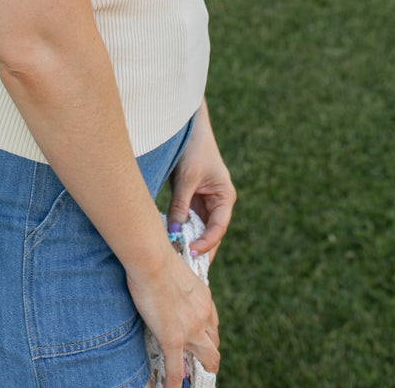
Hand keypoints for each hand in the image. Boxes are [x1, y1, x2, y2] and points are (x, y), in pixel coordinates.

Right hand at [127, 244, 219, 387]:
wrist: (152, 260)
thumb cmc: (156, 256)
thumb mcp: (173, 269)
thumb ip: (175, 282)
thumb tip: (163, 280)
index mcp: (203, 298)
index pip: (212, 323)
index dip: (207, 335)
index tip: (201, 339)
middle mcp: (203, 316)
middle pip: (214, 344)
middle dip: (209, 355)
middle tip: (201, 362)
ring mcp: (191, 331)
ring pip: (207, 359)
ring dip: (201, 369)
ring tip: (193, 378)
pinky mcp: (173, 340)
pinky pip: (175, 371)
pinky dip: (173, 384)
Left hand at [167, 100, 235, 262]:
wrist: (187, 126)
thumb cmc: (193, 147)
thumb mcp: (187, 177)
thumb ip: (181, 205)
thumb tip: (174, 233)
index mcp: (224, 197)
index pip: (218, 228)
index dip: (206, 243)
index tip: (190, 252)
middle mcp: (217, 203)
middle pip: (208, 233)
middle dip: (197, 249)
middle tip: (183, 269)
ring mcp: (203, 202)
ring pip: (196, 229)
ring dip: (186, 241)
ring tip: (175, 260)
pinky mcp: (190, 199)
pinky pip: (186, 220)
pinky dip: (179, 230)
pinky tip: (169, 242)